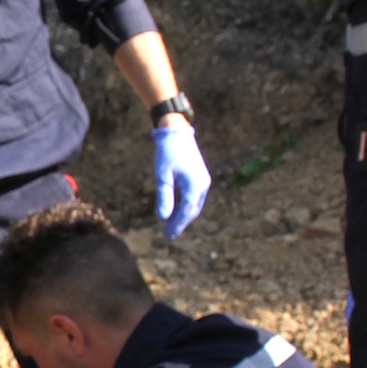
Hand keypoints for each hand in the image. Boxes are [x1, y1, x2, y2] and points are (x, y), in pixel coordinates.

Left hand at [152, 121, 209, 239]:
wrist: (177, 132)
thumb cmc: (167, 152)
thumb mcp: (162, 175)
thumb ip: (164, 197)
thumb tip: (163, 218)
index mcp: (195, 185)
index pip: (186, 211)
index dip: (177, 224)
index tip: (167, 235)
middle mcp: (203, 185)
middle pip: (192, 210)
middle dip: (180, 223)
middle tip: (168, 235)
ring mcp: (203, 181)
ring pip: (194, 205)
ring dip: (184, 216)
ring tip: (171, 226)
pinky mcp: (200, 177)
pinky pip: (194, 197)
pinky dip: (186, 206)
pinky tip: (176, 211)